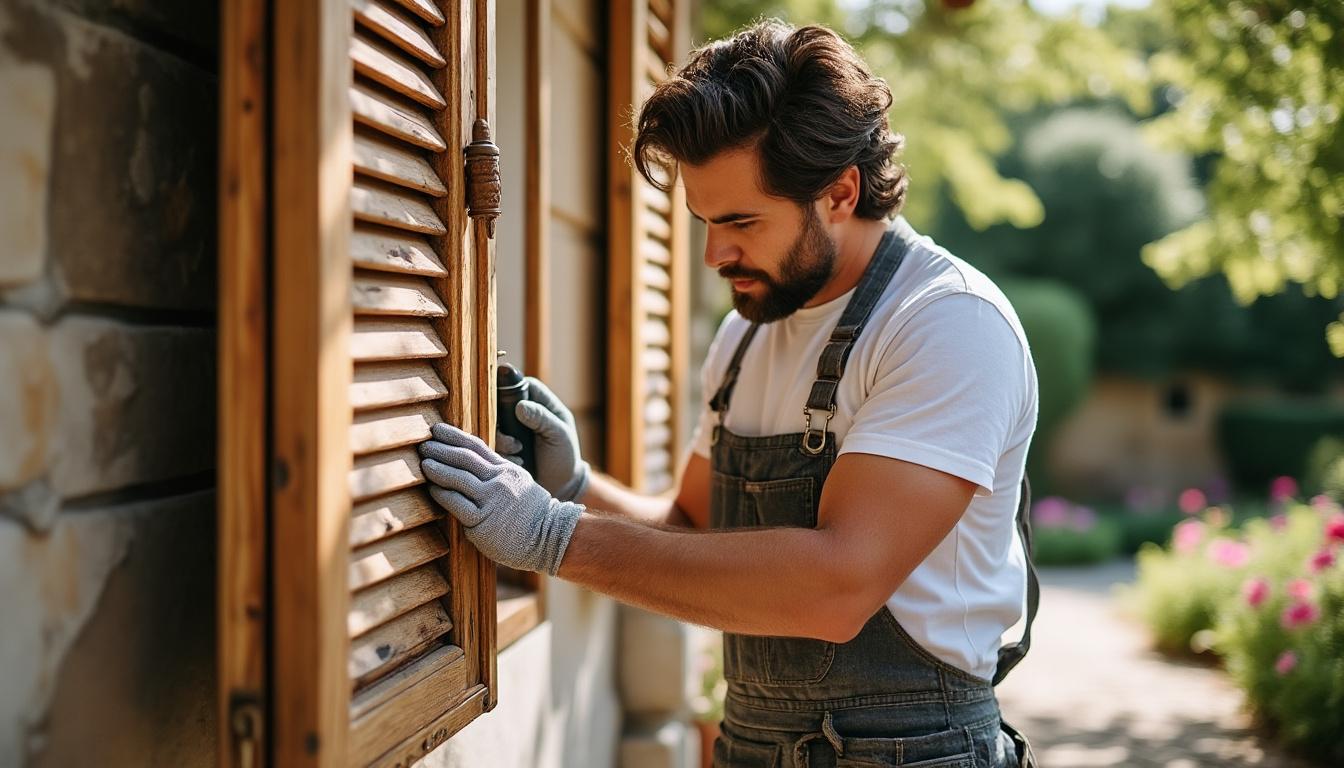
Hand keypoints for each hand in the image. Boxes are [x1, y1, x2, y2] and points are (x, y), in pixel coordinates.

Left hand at [419, 423, 581, 574]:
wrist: (551, 536)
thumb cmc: (532, 513)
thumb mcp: (519, 483)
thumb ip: (497, 472)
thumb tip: (471, 464)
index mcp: (506, 470)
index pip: (476, 446)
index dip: (454, 436)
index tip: (437, 429)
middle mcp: (498, 481)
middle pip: (465, 459)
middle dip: (442, 449)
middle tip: (423, 444)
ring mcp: (491, 501)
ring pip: (459, 479)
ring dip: (438, 469)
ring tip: (423, 463)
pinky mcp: (483, 522)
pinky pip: (458, 505)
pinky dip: (443, 495)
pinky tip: (432, 489)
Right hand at [500, 378, 589, 501]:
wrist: (561, 485)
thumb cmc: (564, 455)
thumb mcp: (559, 435)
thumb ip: (542, 418)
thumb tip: (520, 406)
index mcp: (539, 401)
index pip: (521, 384)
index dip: (510, 390)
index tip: (507, 407)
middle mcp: (521, 412)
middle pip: (499, 404)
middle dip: (502, 423)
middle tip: (513, 441)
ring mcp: (510, 429)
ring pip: (492, 425)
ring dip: (502, 441)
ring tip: (518, 451)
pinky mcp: (502, 446)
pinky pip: (491, 444)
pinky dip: (502, 453)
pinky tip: (518, 462)